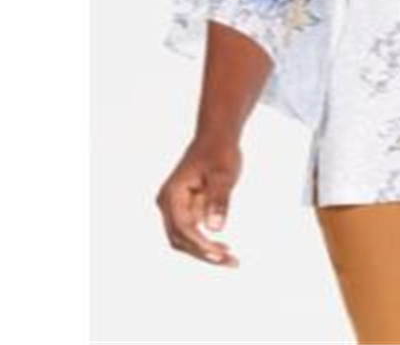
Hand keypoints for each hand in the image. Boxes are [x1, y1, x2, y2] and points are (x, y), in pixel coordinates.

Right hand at [155, 134, 242, 267]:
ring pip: (186, 239)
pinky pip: (192, 232)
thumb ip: (219, 200)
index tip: (221, 254)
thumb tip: (214, 228)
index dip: (201, 245)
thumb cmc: (219, 152)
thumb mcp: (223, 174)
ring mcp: (175, 207)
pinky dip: (207, 242)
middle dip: (204, 253)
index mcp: (172, 195)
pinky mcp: (185, 209)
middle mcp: (168, 203)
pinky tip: (226, 249)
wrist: (217, 138)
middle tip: (231, 262)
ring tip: (232, 260)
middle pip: (181, 240)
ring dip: (205, 251)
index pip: (183, 229)